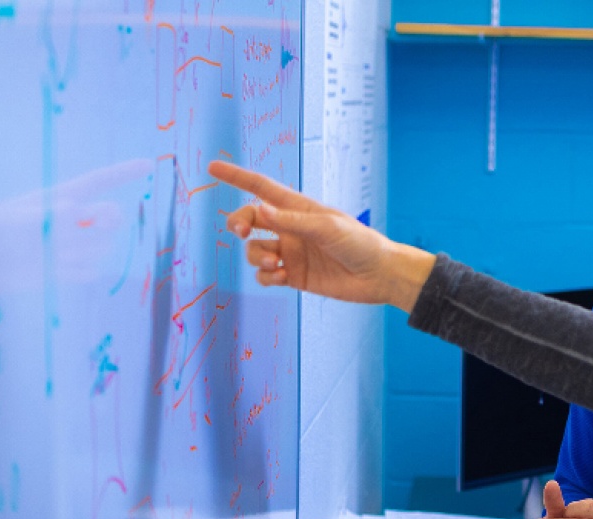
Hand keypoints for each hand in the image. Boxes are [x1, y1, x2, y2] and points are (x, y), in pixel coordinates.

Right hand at [209, 161, 434, 310]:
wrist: (379, 276)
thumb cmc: (359, 243)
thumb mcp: (327, 228)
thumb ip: (291, 222)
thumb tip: (259, 211)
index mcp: (298, 208)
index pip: (261, 188)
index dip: (236, 177)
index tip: (213, 167)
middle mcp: (290, 228)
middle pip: (249, 219)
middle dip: (239, 223)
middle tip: (242, 232)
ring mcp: (290, 252)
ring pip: (254, 250)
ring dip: (257, 256)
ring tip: (276, 264)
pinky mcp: (293, 275)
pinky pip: (265, 274)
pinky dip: (266, 276)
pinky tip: (281, 277)